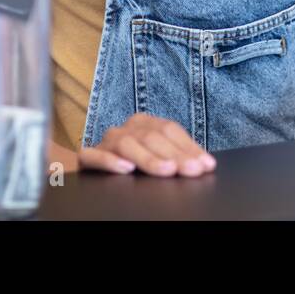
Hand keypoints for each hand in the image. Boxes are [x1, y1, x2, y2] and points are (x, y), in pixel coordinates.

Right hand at [77, 113, 216, 176]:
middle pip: (153, 137)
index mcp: (145, 123)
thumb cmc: (132, 161)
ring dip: (149, 158)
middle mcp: (126, 128)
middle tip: (192, 170)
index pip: (170, 130)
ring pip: (127, 145)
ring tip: (167, 171)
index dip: (189, 147)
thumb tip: (206, 165)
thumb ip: (176, 156)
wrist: (92, 164)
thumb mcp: (156, 154)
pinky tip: (126, 169)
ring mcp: (106, 140)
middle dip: (175, 155)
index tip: (206, 165)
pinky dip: (110, 161)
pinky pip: (95, 155)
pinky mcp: (88, 156)